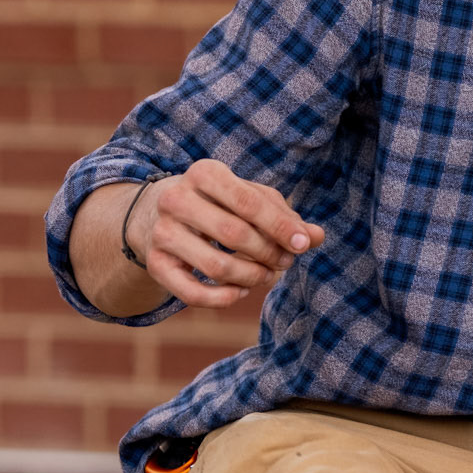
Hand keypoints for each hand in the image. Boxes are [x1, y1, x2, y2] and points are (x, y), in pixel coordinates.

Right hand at [131, 159, 324, 309]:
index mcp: (205, 173)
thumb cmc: (219, 204)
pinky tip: (241, 290)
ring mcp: (162, 232)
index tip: (303, 245)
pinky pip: (192, 293)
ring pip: (217, 267)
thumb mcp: (251, 200)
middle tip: (284, 262)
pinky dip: (224, 298)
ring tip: (266, 275)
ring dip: (252, 277)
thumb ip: (285, 217)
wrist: (157, 214)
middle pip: (235, 235)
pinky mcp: (156, 264)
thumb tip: (317, 237)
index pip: (249, 202)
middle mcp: (176, 199)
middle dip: (268, 254)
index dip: (280, 227)